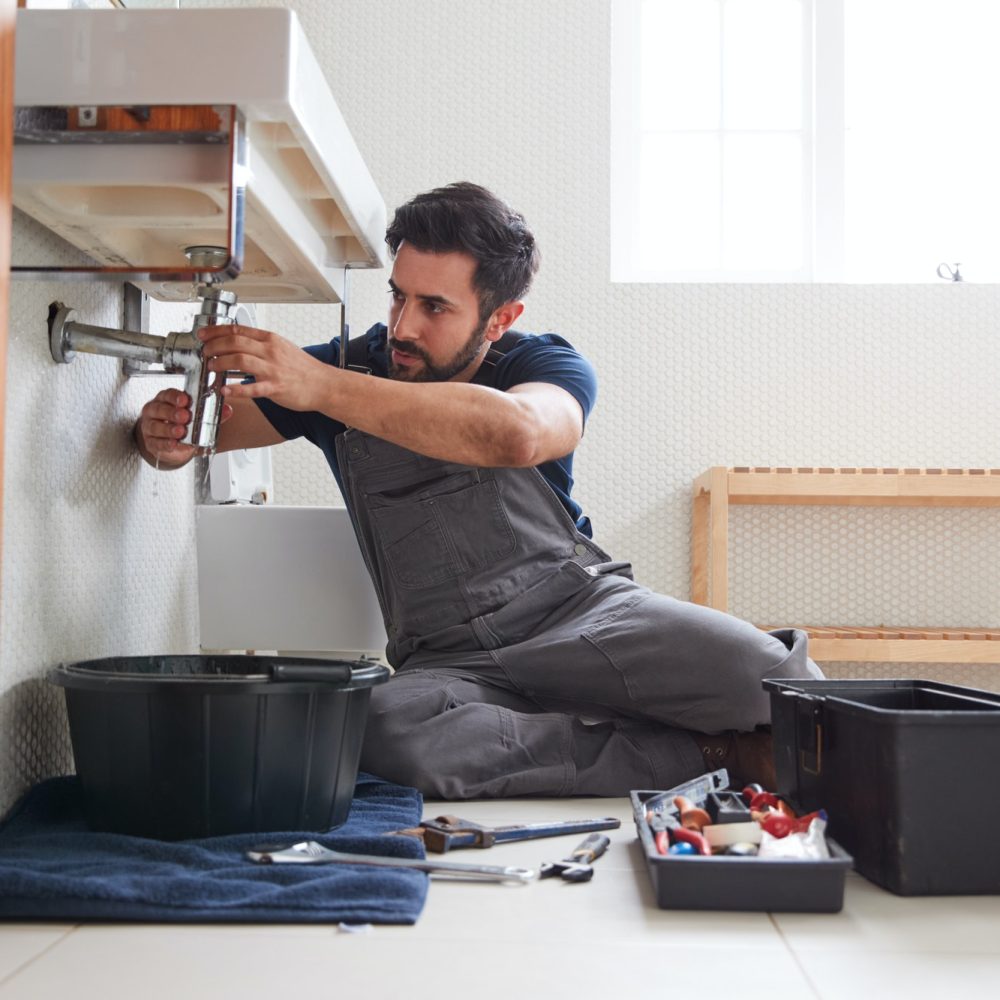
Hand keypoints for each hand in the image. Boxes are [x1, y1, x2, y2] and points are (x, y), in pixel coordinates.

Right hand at [135, 388, 231, 466]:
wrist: (173, 443)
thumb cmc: (183, 423)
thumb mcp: (197, 417)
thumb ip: (212, 413)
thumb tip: (228, 410)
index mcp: (166, 400)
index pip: (167, 394)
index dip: (175, 397)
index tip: (185, 400)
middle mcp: (155, 411)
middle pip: (159, 409)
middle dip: (172, 412)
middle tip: (185, 416)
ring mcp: (150, 427)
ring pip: (155, 426)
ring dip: (168, 429)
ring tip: (180, 431)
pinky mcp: (151, 442)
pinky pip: (156, 443)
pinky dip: (165, 444)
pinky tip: (173, 444)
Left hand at [199, 324, 330, 411]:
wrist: (324, 384)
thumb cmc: (304, 369)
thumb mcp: (282, 348)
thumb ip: (262, 345)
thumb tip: (240, 343)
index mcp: (271, 340)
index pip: (238, 330)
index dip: (216, 331)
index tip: (204, 334)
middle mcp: (270, 351)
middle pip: (235, 342)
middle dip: (214, 346)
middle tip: (204, 352)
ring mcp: (273, 369)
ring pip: (239, 360)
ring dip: (220, 363)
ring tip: (211, 367)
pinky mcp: (276, 388)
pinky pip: (252, 388)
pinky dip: (236, 389)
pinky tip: (225, 390)